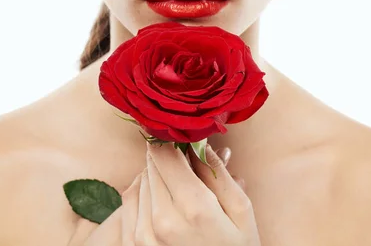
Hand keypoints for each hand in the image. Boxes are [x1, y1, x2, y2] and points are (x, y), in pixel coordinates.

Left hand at [119, 142, 260, 245]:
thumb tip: (199, 139)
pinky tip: (163, 195)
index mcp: (194, 207)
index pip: (165, 153)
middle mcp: (162, 219)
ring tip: (180, 182)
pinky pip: (129, 198)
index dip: (172, 138)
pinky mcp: (133, 242)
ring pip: (141, 178)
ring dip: (157, 172)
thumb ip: (218, 172)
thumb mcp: (241, 211)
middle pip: (152, 163)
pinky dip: (143, 188)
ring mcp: (143, 234)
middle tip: (187, 160)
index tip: (182, 136)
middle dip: (168, 155)